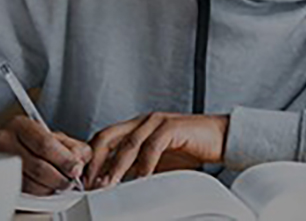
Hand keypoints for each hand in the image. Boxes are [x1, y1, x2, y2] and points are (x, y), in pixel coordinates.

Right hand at [0, 116, 91, 194]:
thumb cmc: (23, 141)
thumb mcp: (47, 135)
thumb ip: (69, 145)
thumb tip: (82, 159)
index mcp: (20, 125)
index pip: (46, 144)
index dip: (64, 159)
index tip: (76, 168)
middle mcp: (5, 141)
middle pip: (39, 167)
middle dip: (60, 178)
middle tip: (69, 180)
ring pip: (31, 184)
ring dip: (49, 188)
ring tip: (55, 183)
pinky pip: (23, 193)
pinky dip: (37, 193)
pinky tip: (41, 186)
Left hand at [84, 113, 228, 189]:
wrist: (221, 138)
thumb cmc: (190, 149)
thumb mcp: (157, 161)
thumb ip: (136, 167)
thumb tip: (115, 184)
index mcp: (136, 126)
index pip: (104, 139)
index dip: (91, 158)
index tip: (84, 180)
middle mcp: (142, 121)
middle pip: (108, 136)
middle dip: (96, 161)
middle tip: (89, 183)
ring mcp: (156, 121)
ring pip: (128, 143)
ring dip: (115, 166)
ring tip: (108, 185)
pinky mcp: (172, 127)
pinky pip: (152, 146)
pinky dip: (144, 164)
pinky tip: (140, 179)